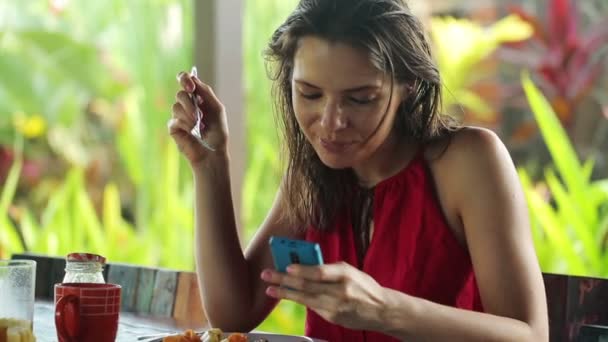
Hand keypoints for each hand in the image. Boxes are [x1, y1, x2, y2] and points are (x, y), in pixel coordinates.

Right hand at [169, 71, 228, 165]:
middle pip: (180, 93)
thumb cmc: (217, 132)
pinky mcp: (174, 127)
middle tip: (198, 114)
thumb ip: (206, 93)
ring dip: (188, 115)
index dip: (185, 79)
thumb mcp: (216, 109)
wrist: (213, 152)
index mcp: (198, 98)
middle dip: (189, 102)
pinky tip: (191, 132)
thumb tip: (193, 78)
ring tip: (198, 126)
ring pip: (175, 106)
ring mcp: (179, 116)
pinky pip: (174, 120)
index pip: (186, 81)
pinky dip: (185, 125)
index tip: (190, 86)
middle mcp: (187, 105)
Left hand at [261, 262, 387, 331]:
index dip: (301, 270)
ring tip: (270, 288)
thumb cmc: (363, 286)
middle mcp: (340, 291)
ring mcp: (335, 306)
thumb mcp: (350, 271)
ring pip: (305, 298)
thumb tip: (303, 265)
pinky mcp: (332, 317)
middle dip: (284, 280)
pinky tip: (285, 295)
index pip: (319, 272)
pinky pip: (311, 306)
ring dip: (285, 292)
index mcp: (345, 274)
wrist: (380, 310)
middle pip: (307, 285)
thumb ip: (329, 269)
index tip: (286, 267)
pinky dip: (297, 299)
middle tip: (268, 274)